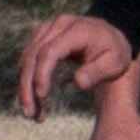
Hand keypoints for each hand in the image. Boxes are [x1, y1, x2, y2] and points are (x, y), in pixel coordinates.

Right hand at [18, 15, 132, 121]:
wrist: (112, 35)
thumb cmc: (114, 52)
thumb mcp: (115, 63)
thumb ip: (97, 72)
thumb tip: (78, 83)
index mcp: (77, 30)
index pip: (50, 51)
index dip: (42, 73)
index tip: (41, 96)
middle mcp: (57, 25)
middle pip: (33, 56)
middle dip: (27, 86)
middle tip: (29, 113)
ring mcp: (47, 29)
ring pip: (26, 59)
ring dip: (23, 86)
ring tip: (30, 113)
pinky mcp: (40, 37)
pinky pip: (27, 59)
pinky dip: (26, 80)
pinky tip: (32, 100)